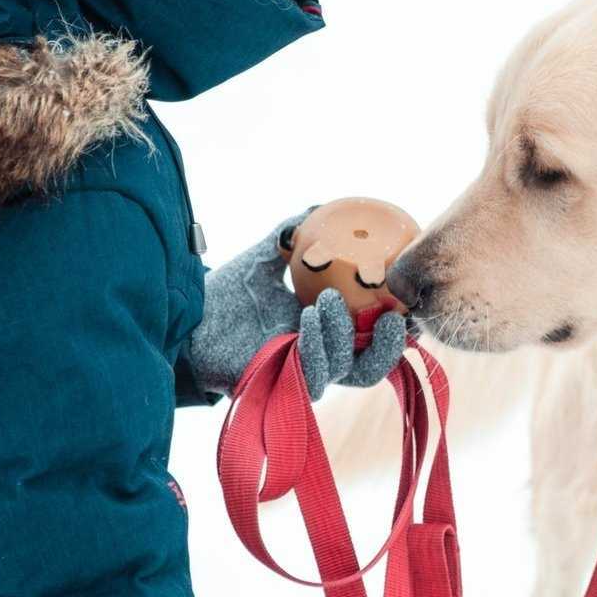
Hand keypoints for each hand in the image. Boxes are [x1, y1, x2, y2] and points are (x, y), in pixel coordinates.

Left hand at [186, 212, 406, 398]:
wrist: (186, 323)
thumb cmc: (224, 296)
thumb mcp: (262, 259)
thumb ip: (290, 236)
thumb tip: (319, 207)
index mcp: (325, 332)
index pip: (372, 335)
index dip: (397, 326)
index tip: (410, 301)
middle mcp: (320, 357)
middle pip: (373, 365)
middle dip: (390, 345)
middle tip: (395, 318)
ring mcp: (304, 376)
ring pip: (346, 368)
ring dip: (343, 334)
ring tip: (326, 301)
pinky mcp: (284, 390)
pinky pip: (314, 375)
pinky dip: (316, 346)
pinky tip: (305, 320)